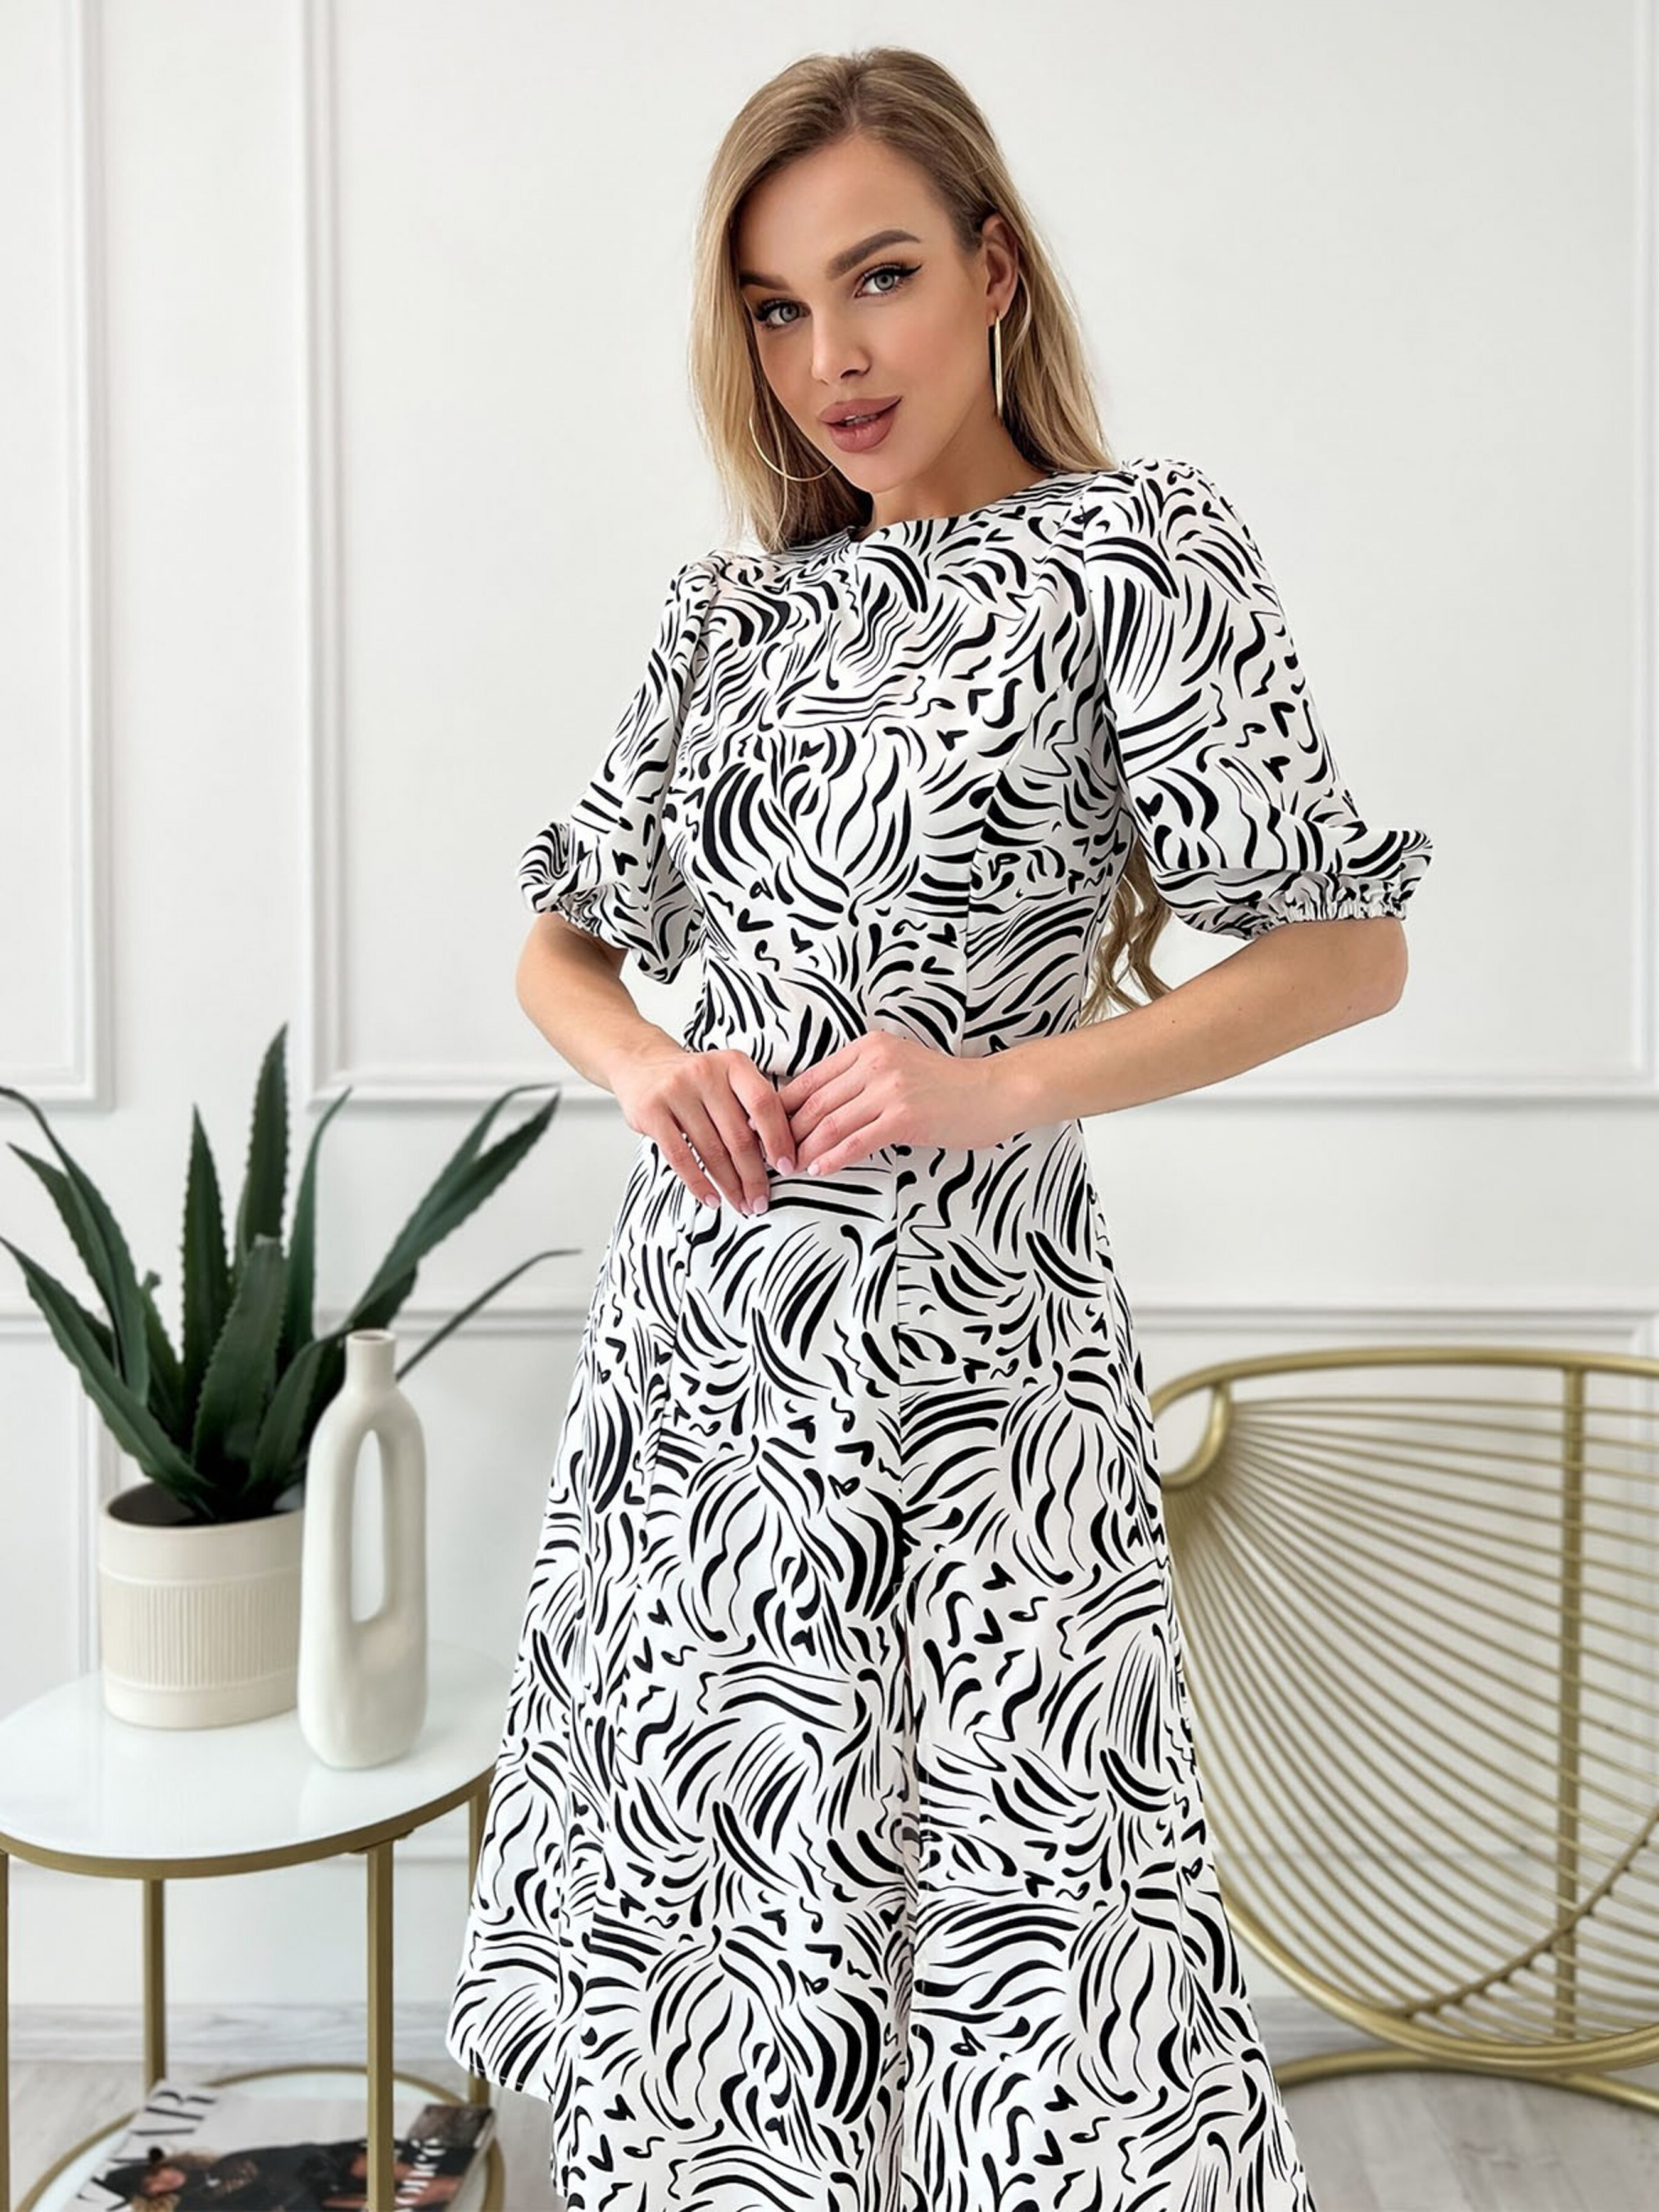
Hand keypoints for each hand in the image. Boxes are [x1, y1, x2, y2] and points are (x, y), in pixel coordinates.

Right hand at [610, 1039, 795, 1210]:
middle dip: (753, 1176)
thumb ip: (752, 1107)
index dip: (779, 1139)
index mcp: (733, 1064)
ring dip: (729, 1185)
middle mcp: (706, 1073)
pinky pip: (680, 1157)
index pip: (764, 1104)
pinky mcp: (651, 1111)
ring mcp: (676, 1090)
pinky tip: (711, 1198)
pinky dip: (698, 1183)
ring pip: (711, 1150)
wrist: (641, 1064)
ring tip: (741, 1204)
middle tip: (762, 1201)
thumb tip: (782, 1156)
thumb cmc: (696, 1082)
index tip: (787, 1168)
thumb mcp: (728, 1079)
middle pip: (738, 1135)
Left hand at [776, 1028, 1027, 1175]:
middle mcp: (875, 1062)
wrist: (994, 1092)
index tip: (766, 1127)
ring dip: (805, 1149)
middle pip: (815, 1102)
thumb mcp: (898, 1066)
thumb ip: (861, 1079)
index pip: (811, 1078)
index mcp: (868, 1046)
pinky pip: (856, 1141)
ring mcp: (890, 1089)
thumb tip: (818, 1106)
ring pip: (830, 1123)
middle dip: (788, 1132)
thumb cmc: (947, 1086)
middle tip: (772, 1155)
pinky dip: (833, 1158)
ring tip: (791, 1167)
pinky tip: (820, 1170)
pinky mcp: (905, 1117)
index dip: (783, 1106)